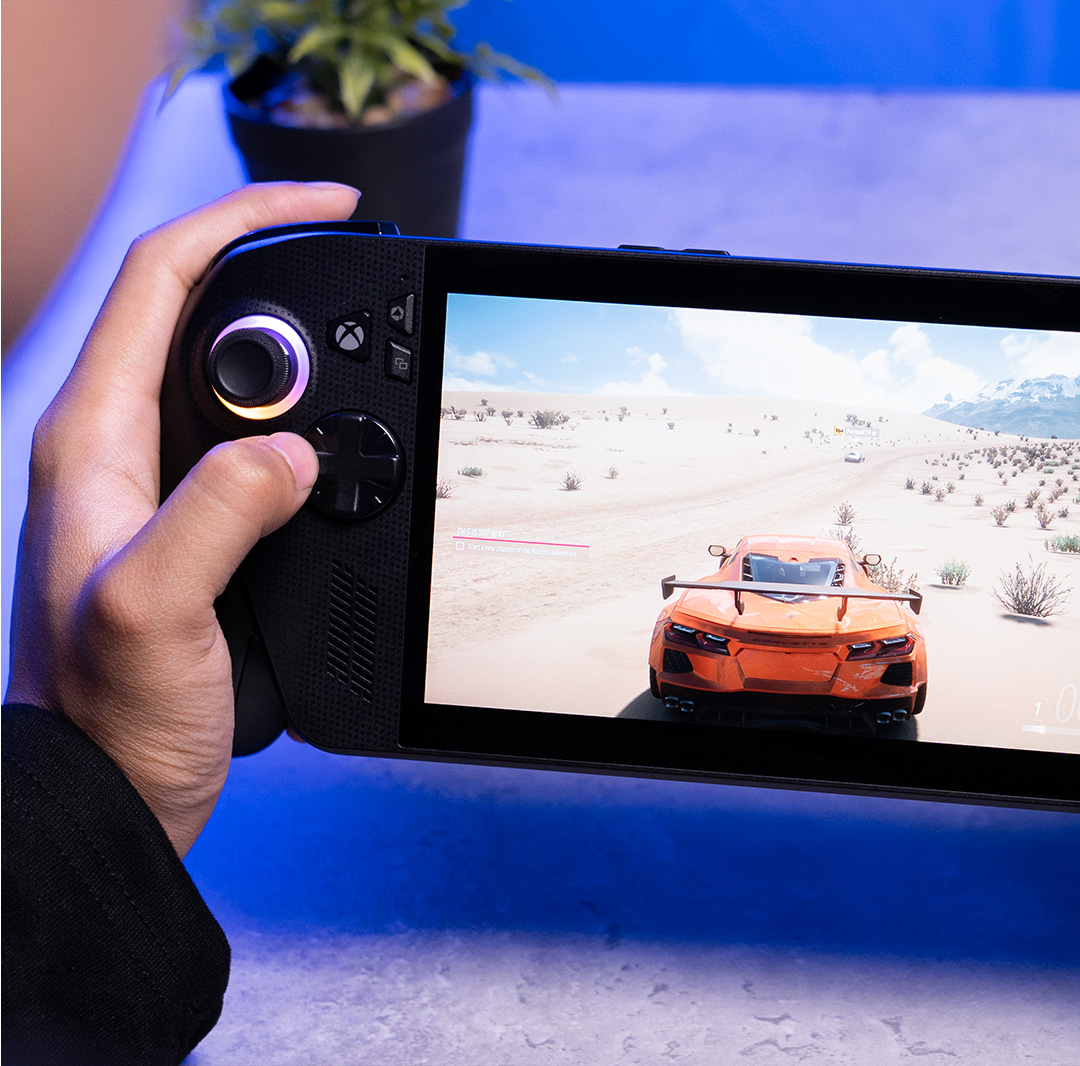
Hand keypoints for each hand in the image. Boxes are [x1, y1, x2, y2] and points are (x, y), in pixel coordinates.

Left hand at [6, 183, 360, 855]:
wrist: (107, 790)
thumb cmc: (104, 713)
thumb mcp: (156, 610)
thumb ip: (221, 515)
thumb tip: (299, 453)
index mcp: (91, 437)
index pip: (162, 280)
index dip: (245, 220)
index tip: (330, 206)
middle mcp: (117, 444)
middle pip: (201, 310)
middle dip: (284, 269)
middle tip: (365, 266)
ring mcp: (155, 484)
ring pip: (235, 377)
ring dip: (304, 351)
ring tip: (372, 345)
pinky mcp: (192, 524)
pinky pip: (256, 442)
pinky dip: (311, 421)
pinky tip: (350, 441)